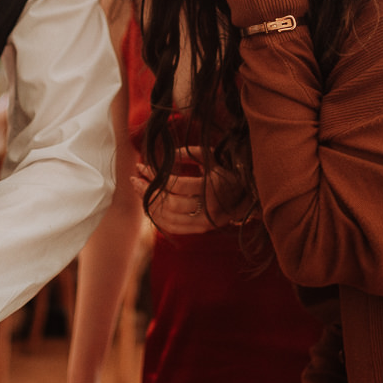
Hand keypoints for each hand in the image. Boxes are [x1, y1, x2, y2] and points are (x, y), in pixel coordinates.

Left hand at [131, 146, 251, 233]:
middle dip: (147, 191)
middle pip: (169, 203)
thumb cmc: (225, 171)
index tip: (141, 166)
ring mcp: (205, 222)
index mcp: (212, 187)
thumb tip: (166, 154)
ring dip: (149, 204)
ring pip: (168, 218)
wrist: (247, 196)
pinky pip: (174, 228)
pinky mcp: (202, 229)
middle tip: (134, 179)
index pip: (175, 185)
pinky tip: (150, 205)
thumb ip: (189, 153)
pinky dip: (158, 218)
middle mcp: (209, 207)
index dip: (155, 176)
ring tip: (139, 190)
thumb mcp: (211, 156)